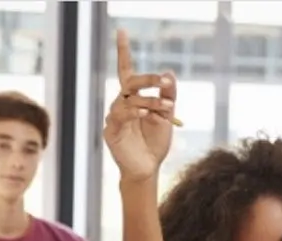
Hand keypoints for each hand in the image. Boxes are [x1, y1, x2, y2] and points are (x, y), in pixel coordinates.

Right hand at [103, 29, 176, 181]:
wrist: (148, 168)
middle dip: (147, 79)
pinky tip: (146, 115)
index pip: (126, 70)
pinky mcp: (111, 132)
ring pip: (129, 100)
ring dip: (149, 102)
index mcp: (133, 98)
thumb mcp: (167, 116)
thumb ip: (168, 95)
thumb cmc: (155, 142)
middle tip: (163, 82)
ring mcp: (114, 118)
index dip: (123, 51)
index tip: (121, 31)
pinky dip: (134, 113)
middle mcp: (121, 104)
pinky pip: (120, 116)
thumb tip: (169, 73)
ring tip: (167, 110)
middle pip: (129, 82)